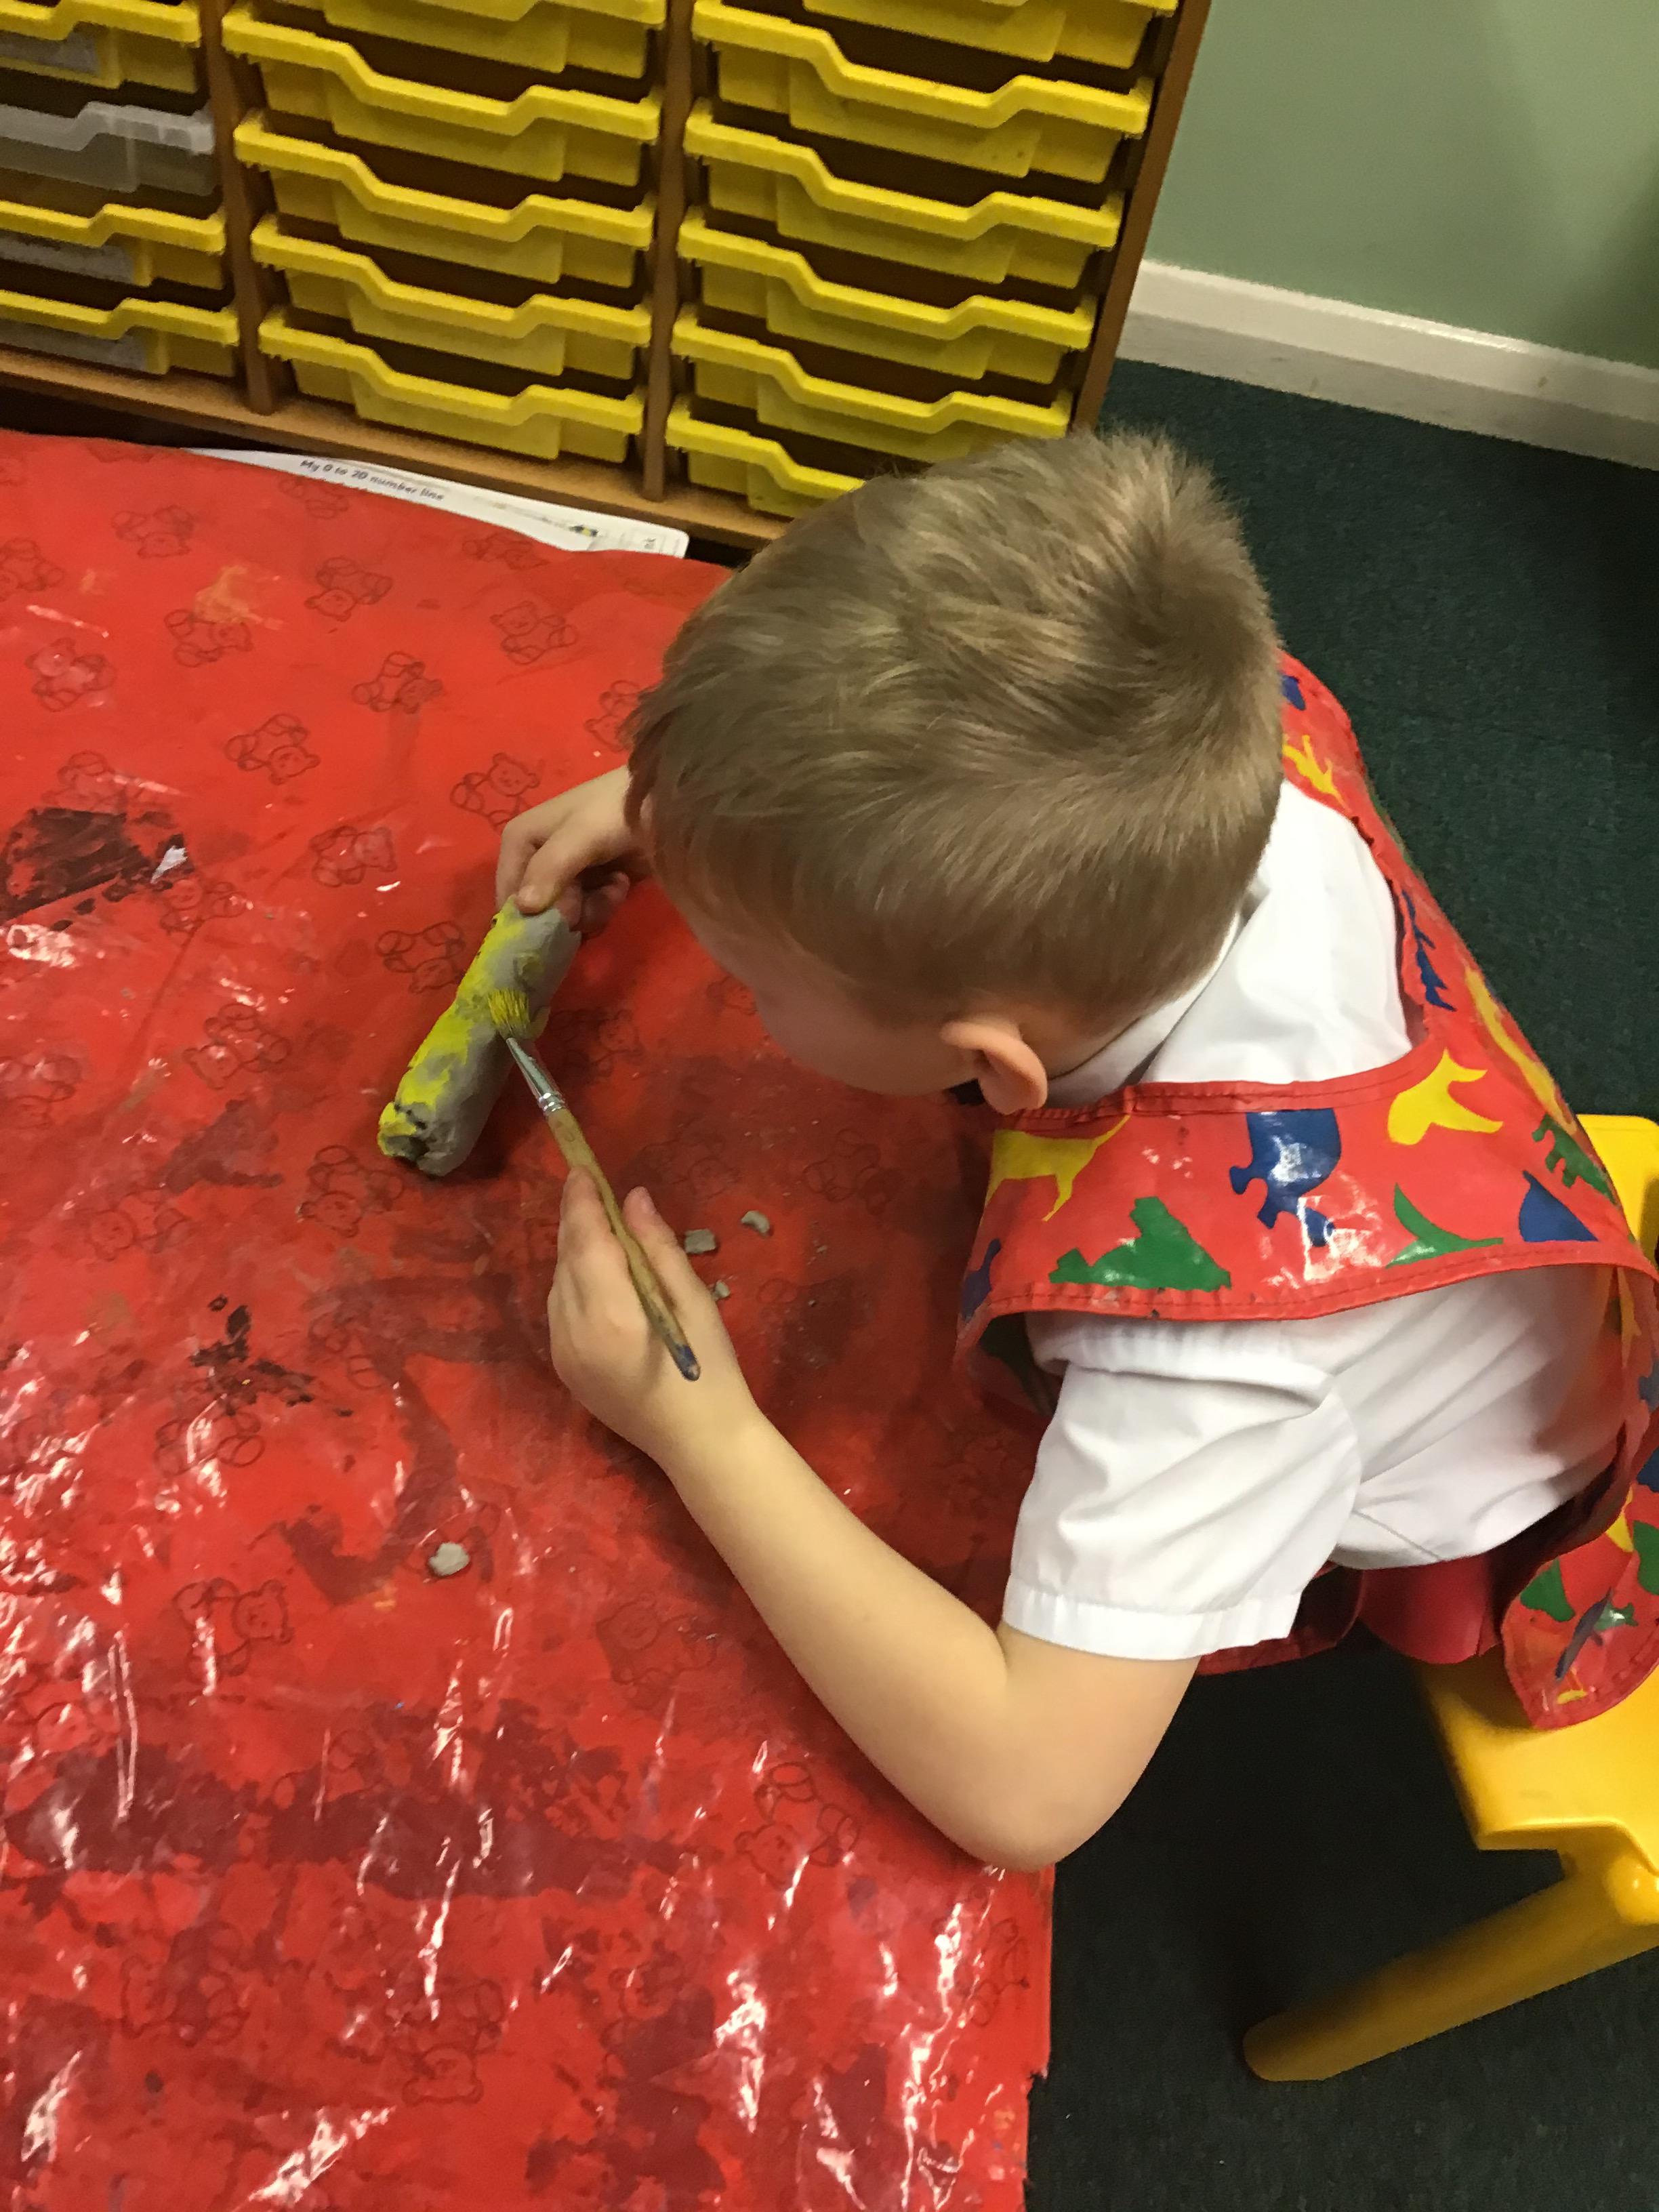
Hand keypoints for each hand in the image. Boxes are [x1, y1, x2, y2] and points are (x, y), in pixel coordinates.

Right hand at [495, 767, 646, 930]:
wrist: (662, 801)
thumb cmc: (616, 812)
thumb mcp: (580, 835)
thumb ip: (550, 869)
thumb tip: (522, 907)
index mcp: (519, 841)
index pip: (508, 895)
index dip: (531, 916)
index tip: (562, 919)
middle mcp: (536, 860)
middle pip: (539, 911)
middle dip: (571, 911)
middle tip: (594, 899)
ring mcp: (564, 874)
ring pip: (565, 915)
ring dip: (594, 908)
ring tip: (616, 884)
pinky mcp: (590, 884)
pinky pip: (587, 911)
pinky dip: (606, 902)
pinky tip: (622, 883)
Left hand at [548, 1173, 762, 1466]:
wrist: (700, 1444)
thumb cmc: (711, 1370)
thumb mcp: (694, 1301)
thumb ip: (659, 1247)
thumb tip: (633, 1198)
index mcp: (611, 1315)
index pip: (585, 1242)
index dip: (582, 1203)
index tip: (583, 1172)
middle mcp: (574, 1333)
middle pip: (566, 1260)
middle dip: (576, 1222)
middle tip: (588, 1188)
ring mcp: (564, 1355)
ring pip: (558, 1285)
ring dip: (573, 1252)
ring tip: (598, 1228)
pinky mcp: (565, 1370)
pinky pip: (559, 1312)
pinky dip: (573, 1284)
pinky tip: (597, 1276)